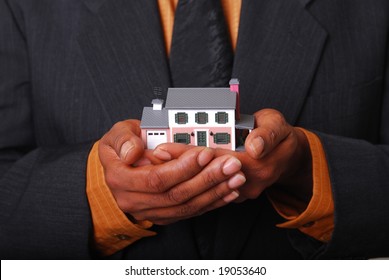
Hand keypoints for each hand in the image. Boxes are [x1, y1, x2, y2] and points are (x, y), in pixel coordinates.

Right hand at [98, 120, 245, 224]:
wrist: (119, 168)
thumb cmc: (120, 148)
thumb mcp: (116, 134)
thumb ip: (123, 140)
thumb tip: (133, 152)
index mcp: (121, 179)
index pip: (156, 178)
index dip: (183, 167)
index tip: (205, 153)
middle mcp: (135, 200)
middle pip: (176, 194)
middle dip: (207, 179)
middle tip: (230, 164)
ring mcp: (151, 211)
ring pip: (186, 206)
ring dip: (215, 192)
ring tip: (236, 177)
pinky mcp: (165, 215)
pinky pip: (191, 212)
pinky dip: (212, 202)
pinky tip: (229, 192)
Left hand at [155, 109, 311, 202]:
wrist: (288, 156)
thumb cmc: (280, 136)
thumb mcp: (277, 125)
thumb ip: (267, 134)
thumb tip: (254, 147)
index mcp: (257, 164)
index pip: (215, 159)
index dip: (187, 154)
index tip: (163, 147)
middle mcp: (246, 182)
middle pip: (204, 174)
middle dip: (176, 164)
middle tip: (153, 154)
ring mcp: (240, 190)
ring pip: (204, 183)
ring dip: (180, 173)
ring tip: (157, 162)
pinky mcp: (233, 191)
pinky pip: (209, 187)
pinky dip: (191, 178)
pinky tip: (173, 171)